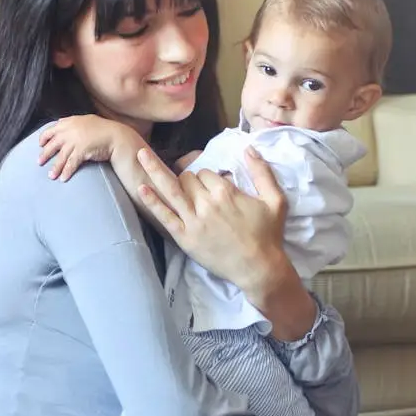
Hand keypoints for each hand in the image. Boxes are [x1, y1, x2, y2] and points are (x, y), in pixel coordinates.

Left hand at [38, 115, 141, 180]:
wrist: (116, 135)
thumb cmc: (103, 129)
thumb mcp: (86, 120)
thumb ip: (72, 122)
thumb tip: (60, 122)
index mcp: (70, 122)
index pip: (52, 129)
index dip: (44, 138)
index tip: (40, 145)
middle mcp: (70, 131)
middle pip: (52, 144)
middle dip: (45, 154)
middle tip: (39, 162)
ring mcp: (75, 141)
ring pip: (60, 156)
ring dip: (55, 167)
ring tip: (51, 176)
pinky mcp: (81, 151)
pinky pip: (71, 164)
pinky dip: (66, 172)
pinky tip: (63, 179)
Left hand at [136, 146, 316, 339]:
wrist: (259, 268)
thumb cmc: (268, 234)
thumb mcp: (275, 200)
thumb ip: (262, 172)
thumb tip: (248, 148)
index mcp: (225, 192)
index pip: (205, 172)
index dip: (206, 176)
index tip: (210, 185)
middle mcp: (206, 203)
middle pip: (187, 178)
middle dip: (188, 178)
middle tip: (193, 187)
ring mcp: (193, 220)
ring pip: (171, 189)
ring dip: (154, 169)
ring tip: (140, 154)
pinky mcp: (184, 237)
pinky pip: (164, 216)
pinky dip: (152, 202)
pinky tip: (141, 189)